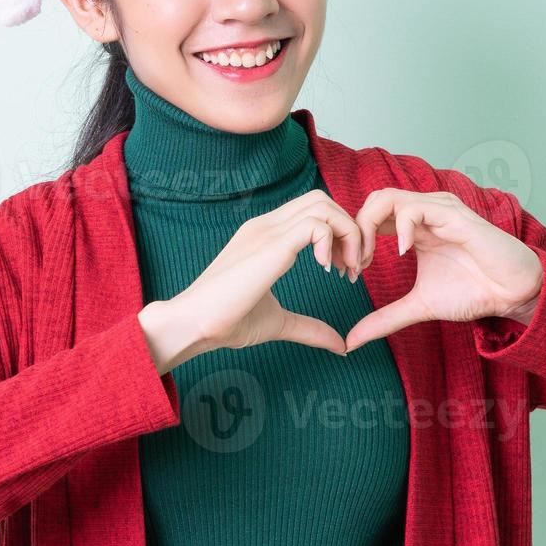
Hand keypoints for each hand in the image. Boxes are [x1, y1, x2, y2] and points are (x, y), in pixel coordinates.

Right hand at [166, 189, 365, 357]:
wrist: (193, 324)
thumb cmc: (226, 321)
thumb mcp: (278, 322)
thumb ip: (309, 327)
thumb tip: (340, 346)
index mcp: (265, 235)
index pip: (312, 210)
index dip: (338, 234)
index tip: (344, 271)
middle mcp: (266, 225)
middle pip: (322, 198)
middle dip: (348, 228)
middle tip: (352, 268)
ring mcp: (267, 231)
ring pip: (323, 204)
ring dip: (346, 234)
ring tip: (344, 270)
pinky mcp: (271, 246)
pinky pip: (316, 224)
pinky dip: (332, 242)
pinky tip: (327, 270)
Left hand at [344, 189, 542, 353]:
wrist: (512, 294)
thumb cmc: (474, 292)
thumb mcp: (419, 306)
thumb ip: (386, 318)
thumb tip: (351, 341)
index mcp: (416, 226)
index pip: (372, 214)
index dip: (353, 238)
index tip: (348, 271)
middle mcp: (426, 211)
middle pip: (374, 199)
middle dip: (354, 230)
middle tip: (351, 264)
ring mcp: (439, 209)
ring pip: (387, 197)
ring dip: (368, 228)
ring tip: (368, 260)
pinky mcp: (454, 215)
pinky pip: (415, 208)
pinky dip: (400, 227)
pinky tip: (402, 253)